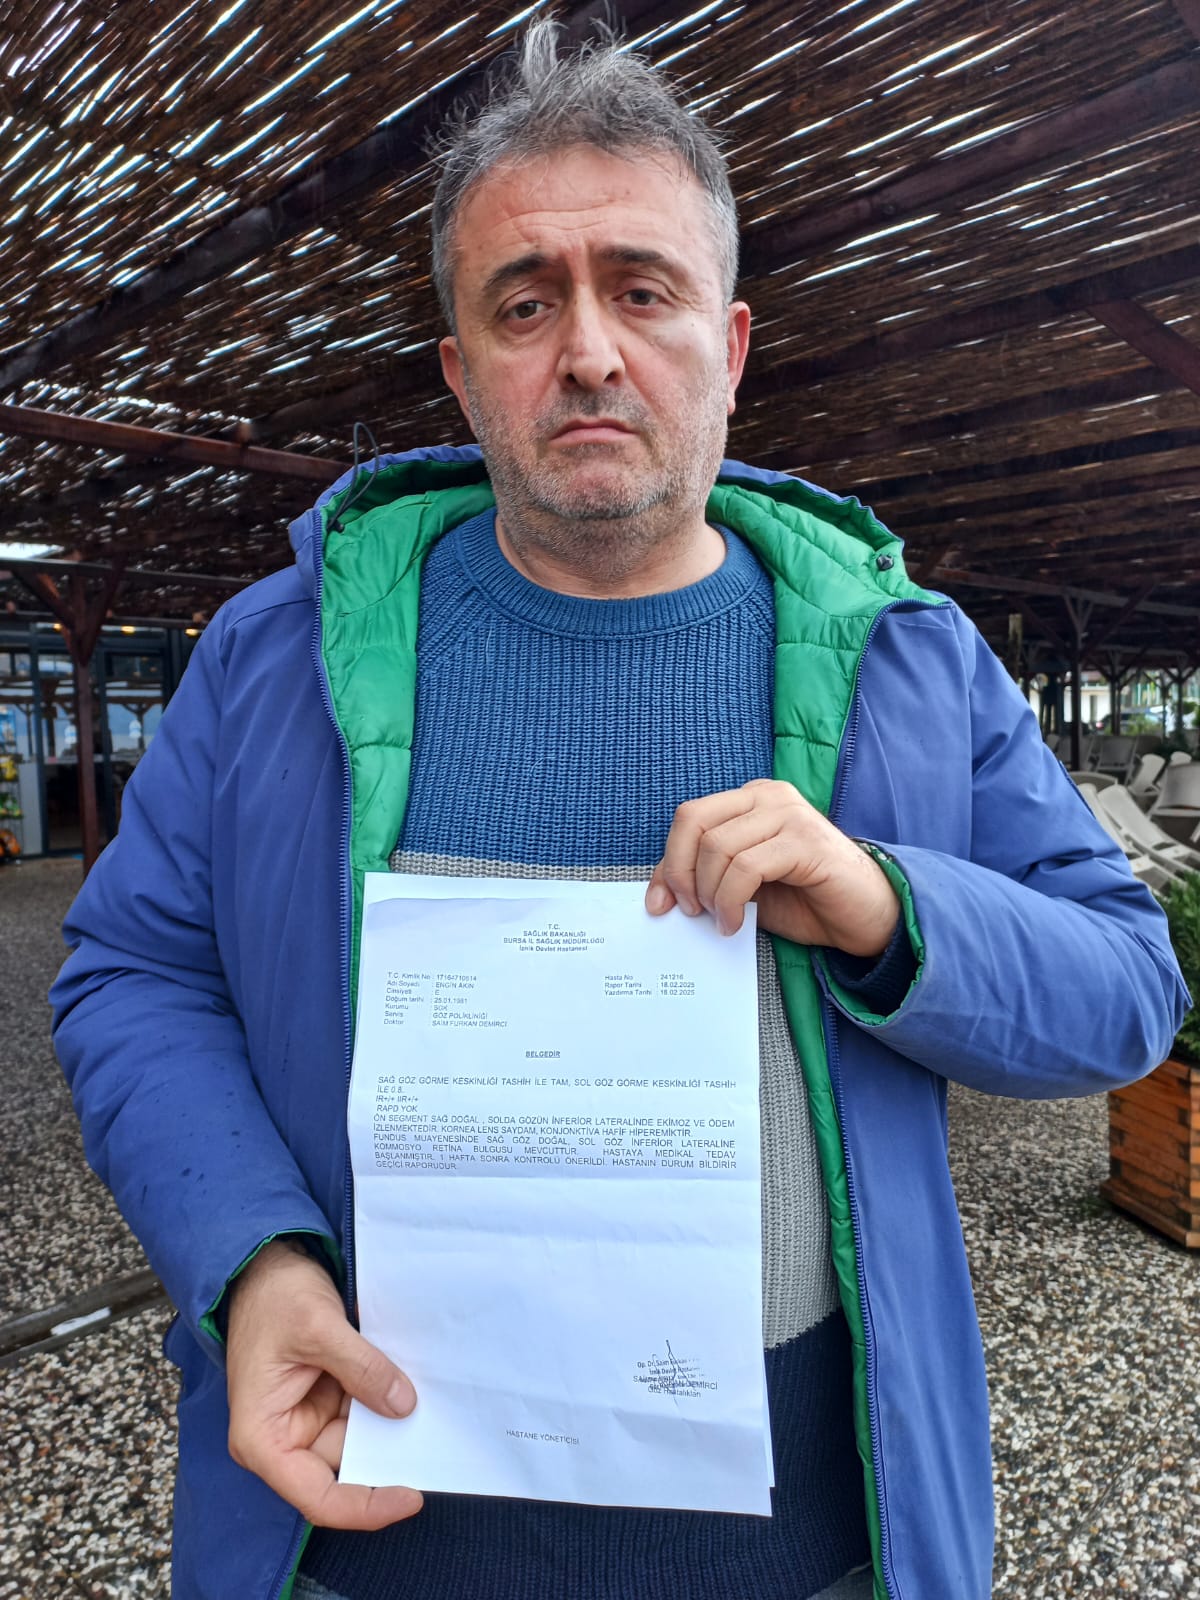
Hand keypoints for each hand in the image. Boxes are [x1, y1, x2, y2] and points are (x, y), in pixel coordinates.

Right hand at [225, 1237, 422, 1528]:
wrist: (264, 1264)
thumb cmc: (274, 1297)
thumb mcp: (318, 1327)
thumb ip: (361, 1368)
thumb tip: (403, 1407)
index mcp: (264, 1439)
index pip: (318, 1497)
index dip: (366, 1506)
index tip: (412, 1495)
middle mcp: (284, 1438)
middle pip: (345, 1469)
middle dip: (388, 1455)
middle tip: (436, 1442)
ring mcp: (307, 1418)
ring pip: (360, 1439)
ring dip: (392, 1424)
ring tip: (433, 1410)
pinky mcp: (325, 1398)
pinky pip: (362, 1412)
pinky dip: (386, 1400)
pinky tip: (415, 1390)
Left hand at [644, 779, 898, 955]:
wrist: (867, 917)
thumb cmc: (806, 900)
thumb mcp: (743, 888)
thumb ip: (705, 878)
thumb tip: (658, 895)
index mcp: (751, 799)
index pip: (690, 818)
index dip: (667, 862)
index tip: (662, 904)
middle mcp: (769, 796)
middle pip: (694, 821)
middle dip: (680, 872)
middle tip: (692, 911)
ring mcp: (789, 814)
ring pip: (717, 846)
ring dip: (710, 894)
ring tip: (724, 920)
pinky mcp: (805, 841)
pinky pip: (746, 867)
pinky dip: (731, 900)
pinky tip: (738, 923)